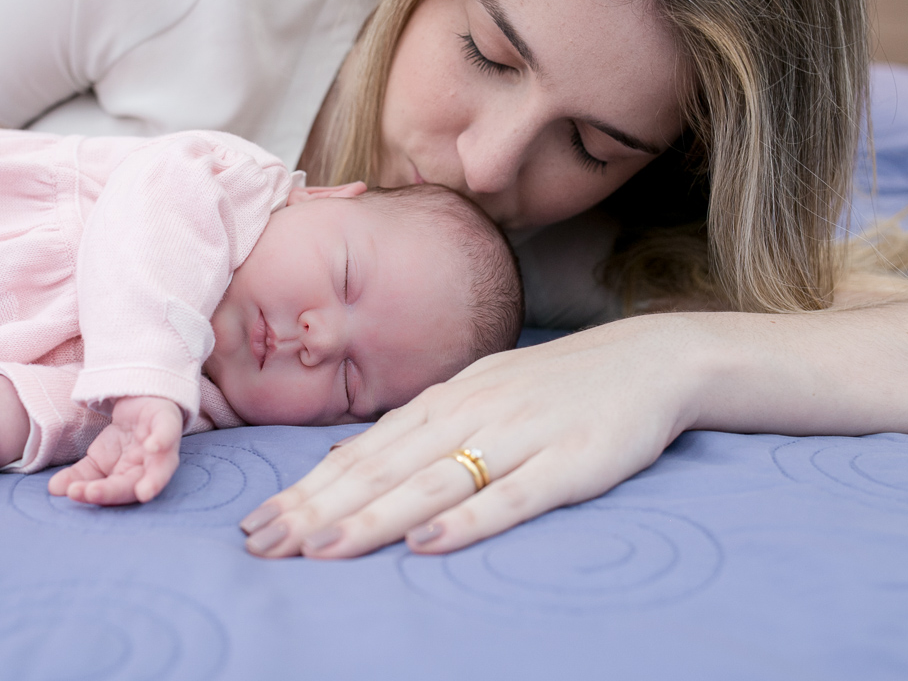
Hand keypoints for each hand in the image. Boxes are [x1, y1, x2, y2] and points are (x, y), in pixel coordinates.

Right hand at [48, 396, 182, 504]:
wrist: (144, 403)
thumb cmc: (124, 439)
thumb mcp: (98, 459)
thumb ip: (79, 476)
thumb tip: (54, 489)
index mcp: (132, 479)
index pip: (116, 492)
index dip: (98, 495)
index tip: (74, 495)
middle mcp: (151, 469)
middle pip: (135, 484)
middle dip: (114, 492)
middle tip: (90, 493)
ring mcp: (163, 448)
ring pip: (161, 468)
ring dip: (152, 480)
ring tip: (142, 491)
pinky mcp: (168, 423)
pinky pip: (168, 433)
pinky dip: (163, 440)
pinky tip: (154, 447)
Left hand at [240, 315, 706, 557]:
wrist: (648, 360)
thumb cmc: (554, 384)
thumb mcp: (479, 392)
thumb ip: (420, 427)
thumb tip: (349, 459)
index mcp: (446, 399)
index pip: (363, 451)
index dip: (308, 489)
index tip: (259, 522)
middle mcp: (472, 413)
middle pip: (383, 468)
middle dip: (317, 509)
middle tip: (263, 543)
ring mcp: (521, 436)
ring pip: (433, 482)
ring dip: (372, 517)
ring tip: (320, 548)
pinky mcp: (569, 462)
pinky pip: (512, 495)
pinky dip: (467, 520)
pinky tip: (426, 543)